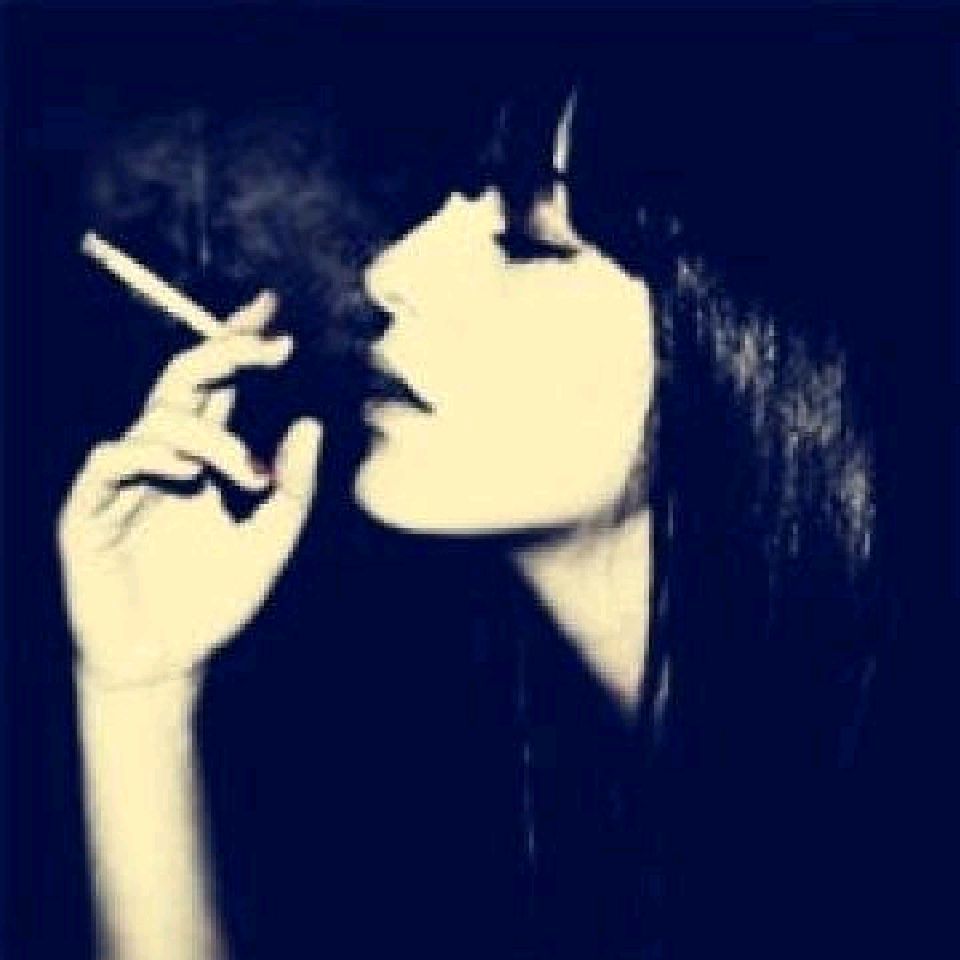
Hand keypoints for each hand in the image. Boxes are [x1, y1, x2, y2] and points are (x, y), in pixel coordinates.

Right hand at [57, 291, 322, 687]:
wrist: (168, 662)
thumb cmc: (216, 600)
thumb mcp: (269, 544)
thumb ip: (292, 490)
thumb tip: (310, 424)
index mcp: (204, 458)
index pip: (219, 386)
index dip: (237, 343)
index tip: (272, 310)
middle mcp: (164, 458)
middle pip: (183, 382)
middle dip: (224, 353)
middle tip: (269, 347)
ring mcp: (125, 481)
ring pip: (156, 421)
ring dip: (207, 436)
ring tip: (245, 472)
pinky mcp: (89, 511)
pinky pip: (109, 463)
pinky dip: (146, 456)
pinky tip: (185, 471)